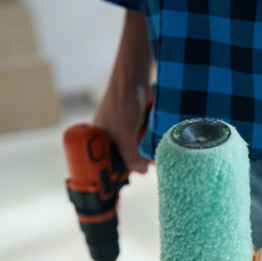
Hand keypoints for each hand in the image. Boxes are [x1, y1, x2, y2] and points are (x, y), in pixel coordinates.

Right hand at [93, 9, 153, 173]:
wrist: (136, 75)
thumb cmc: (122, 101)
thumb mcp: (124, 133)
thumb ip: (131, 155)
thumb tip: (142, 172)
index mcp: (98, 138)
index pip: (105, 164)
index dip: (115, 174)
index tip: (126, 184)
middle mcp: (112, 134)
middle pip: (125, 158)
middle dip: (138, 164)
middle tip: (151, 168)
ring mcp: (127, 128)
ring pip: (139, 148)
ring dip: (149, 153)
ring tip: (160, 157)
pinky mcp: (141, 122)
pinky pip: (147, 137)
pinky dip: (154, 141)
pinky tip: (163, 144)